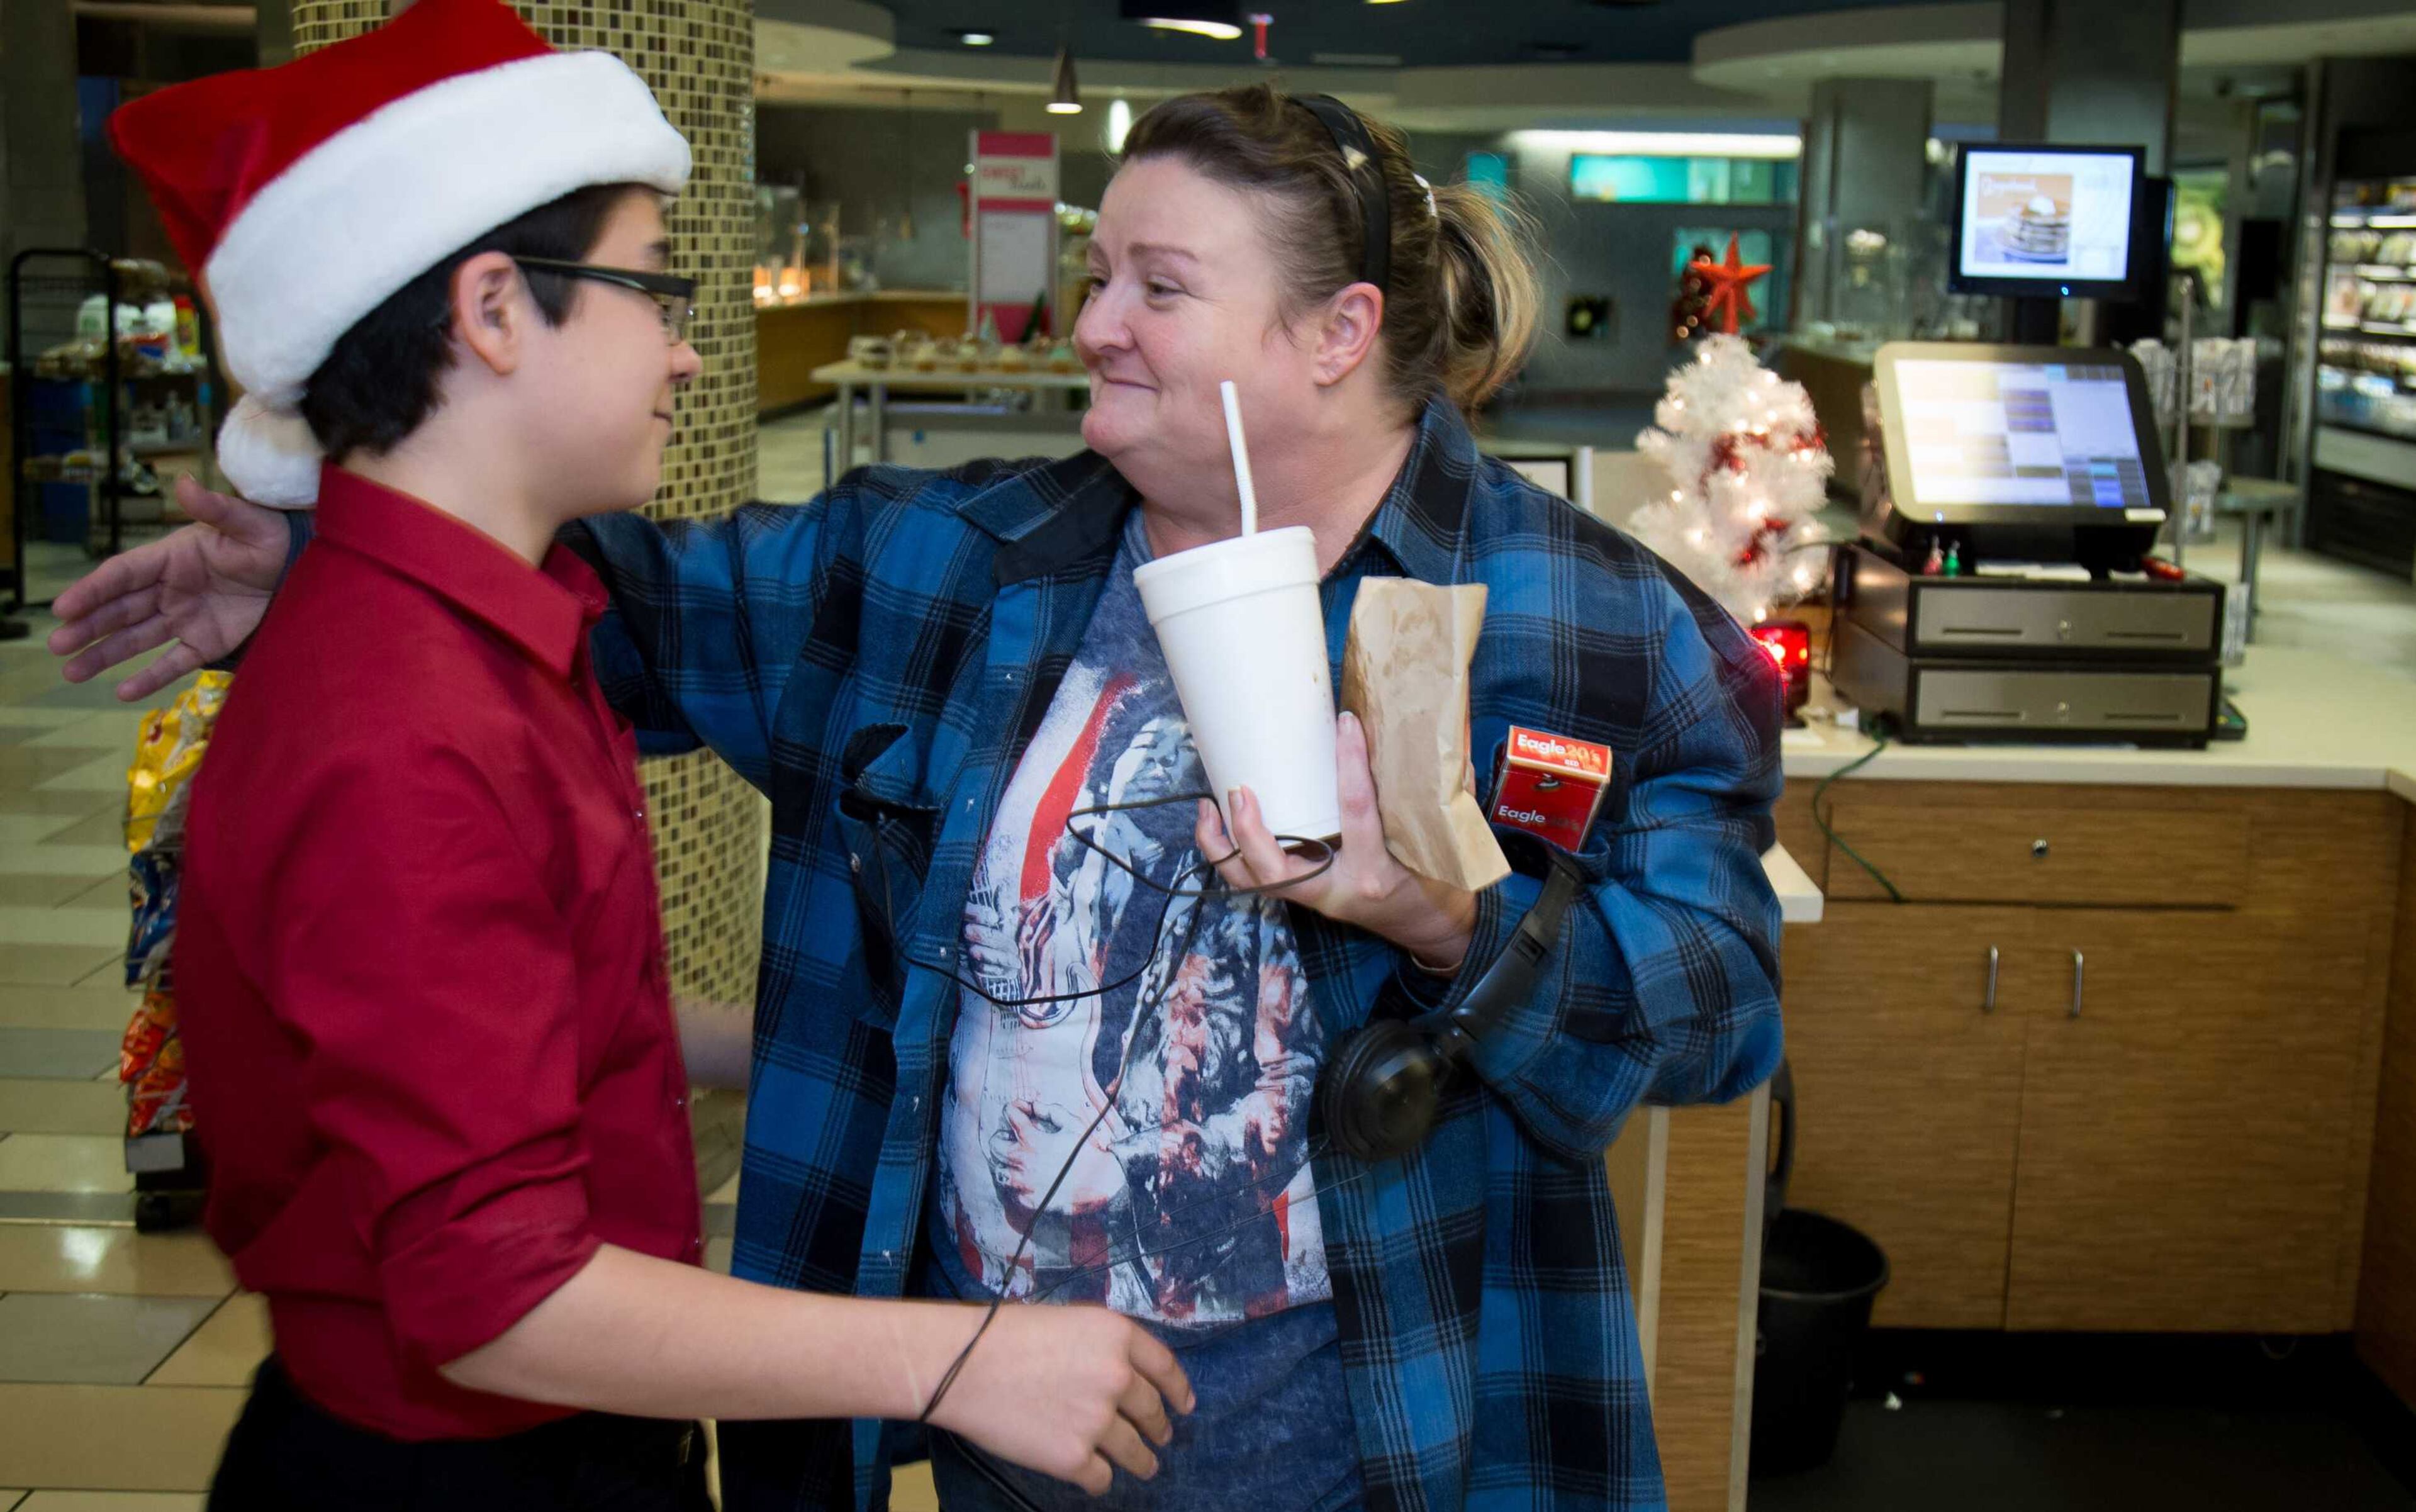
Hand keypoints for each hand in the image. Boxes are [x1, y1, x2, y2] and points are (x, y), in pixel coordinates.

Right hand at [48, 475, 285, 700]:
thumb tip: (184, 483)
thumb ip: (214, 507)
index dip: (92, 590)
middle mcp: (168, 589)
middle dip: (88, 627)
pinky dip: (150, 677)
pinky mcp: (205, 642)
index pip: (122, 575)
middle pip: (119, 609)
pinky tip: (122, 693)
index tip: (63, 607)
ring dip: (104, 655)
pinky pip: (173, 662)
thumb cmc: (268, 537)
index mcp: (168, 557)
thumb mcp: (246, 521)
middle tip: (57, 644)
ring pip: (136, 639)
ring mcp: (184, 618)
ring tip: (71, 672)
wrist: (301, 566)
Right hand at [925, 1304, 1193, 1493]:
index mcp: (1118, 1337)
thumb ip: (1104, 1346)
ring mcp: (1097, 1421)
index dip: (1179, 1390)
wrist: (962, 1365)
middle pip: (1153, 1412)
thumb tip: (1127, 1372)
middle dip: (1160, 1428)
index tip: (1185, 1406)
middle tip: (1160, 1437)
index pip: (1166, 1367)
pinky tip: (1093, 1477)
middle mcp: (1117, 1378)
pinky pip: (1102, 1478)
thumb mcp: (1069, 1320)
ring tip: (1145, 1467)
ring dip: (1143, 1462)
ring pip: (1136, 1452)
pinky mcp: (1073, 1458)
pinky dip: (1100, 1480)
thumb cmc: (1006, 1335)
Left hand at [990, 1097, 1123, 1217]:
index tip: (1020, 1111)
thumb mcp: (1072, 1124)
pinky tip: (1026, 1178)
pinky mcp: (1027, 1200)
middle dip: (1002, 1137)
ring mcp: (1023, 1183)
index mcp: (1032, 1140)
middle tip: (1012, 1137)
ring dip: (1005, 1161)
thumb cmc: (1087, 1152)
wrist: (1100, 1185)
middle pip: (995, 1145)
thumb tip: (1034, 1106)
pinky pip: (1011, 1190)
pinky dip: (1015, 1182)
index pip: (1010, 1115)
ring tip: (1017, 1159)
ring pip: (998, 1169)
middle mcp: (1022, 1161)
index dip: (1014, 1108)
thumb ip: (1050, 1111)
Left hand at [1197, 710, 1478, 971]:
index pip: (1356, 810)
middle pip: (1275, 869)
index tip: (1345, 723)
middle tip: (1239, 789)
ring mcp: (1314, 898)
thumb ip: (1441, 792)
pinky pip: (1256, 880)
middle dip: (1249, 830)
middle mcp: (1335, 890)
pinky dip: (1232, 854)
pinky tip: (1221, 824)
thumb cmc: (1438, 883)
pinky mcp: (1303, 897)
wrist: (1431, 930)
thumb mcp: (1443, 840)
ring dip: (1223, 846)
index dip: (1351, 763)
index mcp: (1375, 871)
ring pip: (1253, 881)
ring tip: (1209, 806)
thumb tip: (1439, 734)